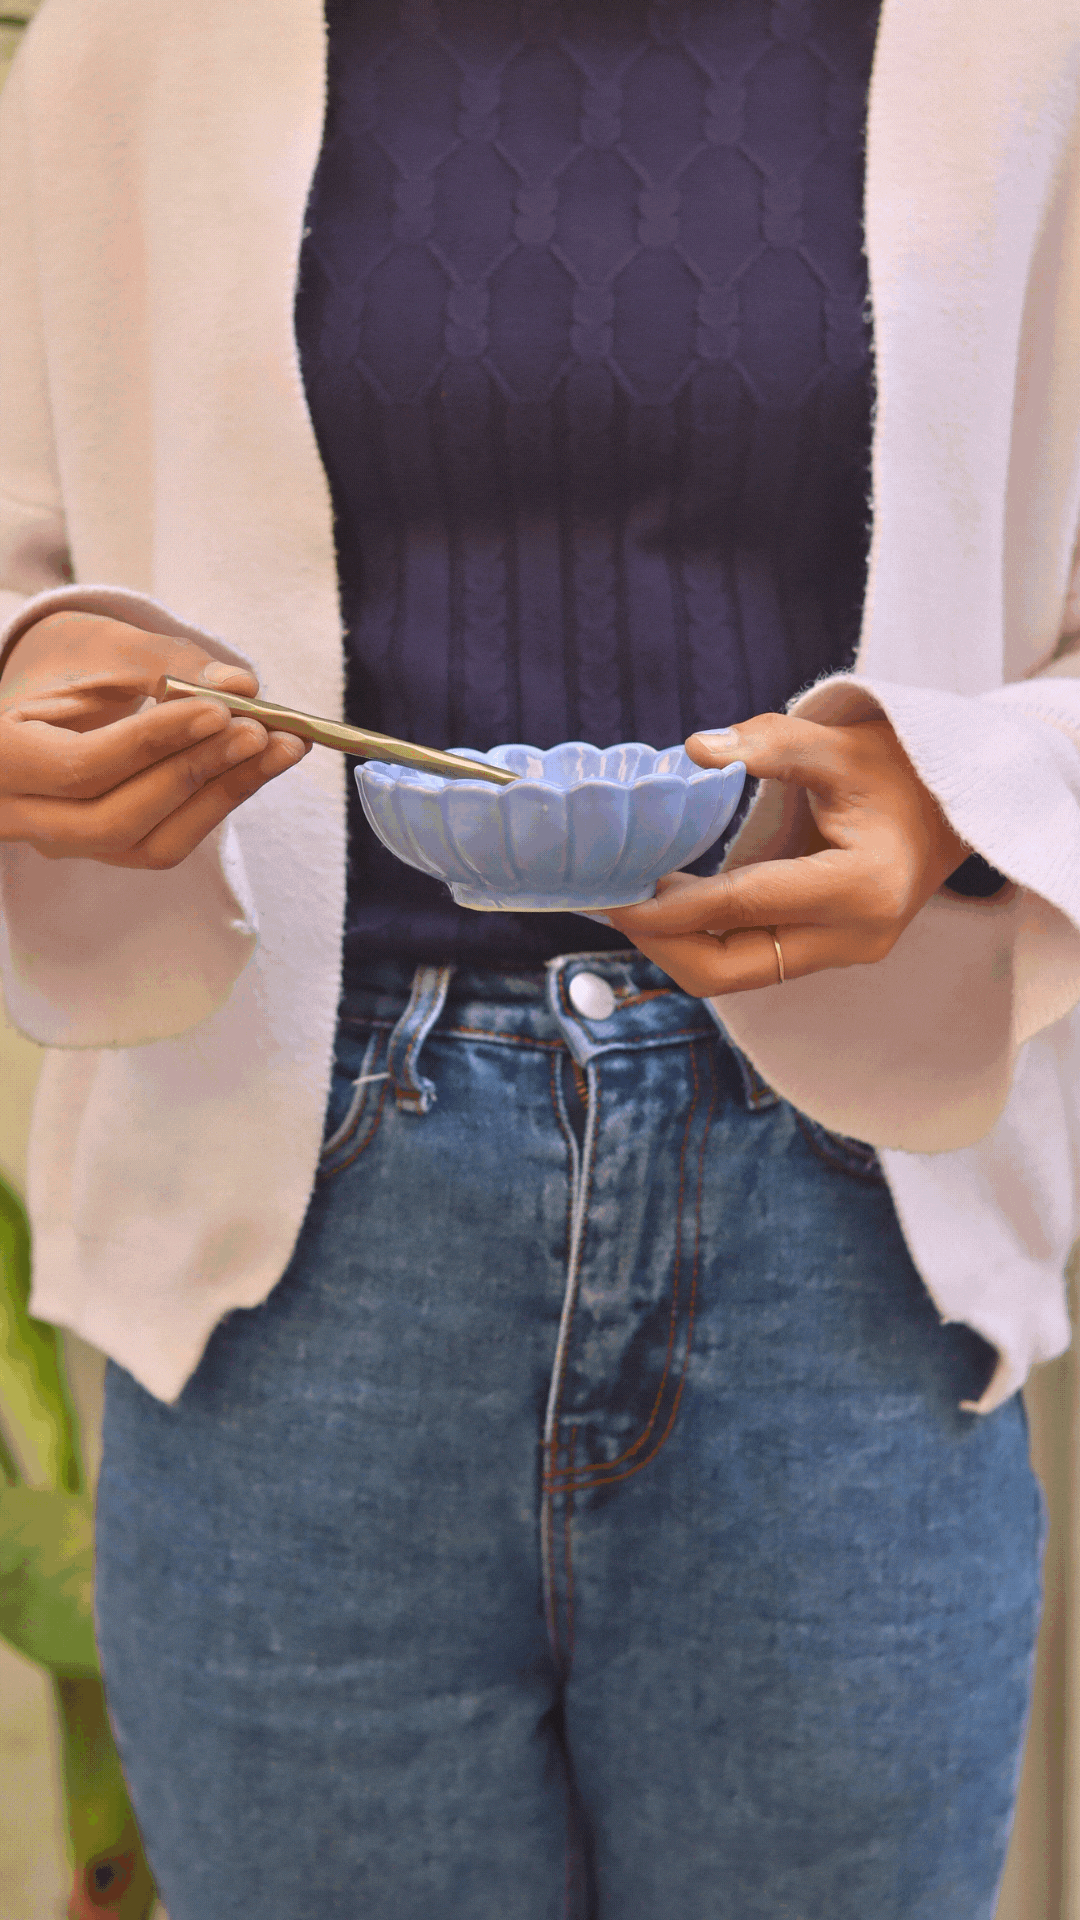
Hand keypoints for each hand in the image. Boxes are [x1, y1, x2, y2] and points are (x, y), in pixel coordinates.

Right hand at [0, 610, 309, 867]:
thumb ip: (170, 662)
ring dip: (223, 796)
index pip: (81, 767)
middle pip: (114, 819)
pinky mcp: (106, 849)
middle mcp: (21, 814)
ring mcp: (64, 841)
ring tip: (283, 747)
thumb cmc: (69, 662)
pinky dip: (218, 804)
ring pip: (147, 844)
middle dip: (195, 775)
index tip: (220, 710)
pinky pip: (166, 843)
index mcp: (1, 755)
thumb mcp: (105, 647)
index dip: (155, 743)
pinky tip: (262, 765)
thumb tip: (243, 688)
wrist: (44, 694)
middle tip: (260, 731)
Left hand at [605, 713, 971, 994]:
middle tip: (615, 902)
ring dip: (681, 944)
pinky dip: (709, 938)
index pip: (742, 906)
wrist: (956, 803)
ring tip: (640, 895)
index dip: (670, 906)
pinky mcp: (832, 954)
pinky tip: (678, 900)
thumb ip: (768, 744)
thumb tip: (693, 750)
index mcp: (859, 888)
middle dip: (664, 943)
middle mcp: (855, 937)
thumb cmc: (897, 767)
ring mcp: (846, 954)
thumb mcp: (835, 743)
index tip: (612, 897)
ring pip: (739, 974)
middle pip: (732, 968)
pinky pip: (755, 960)